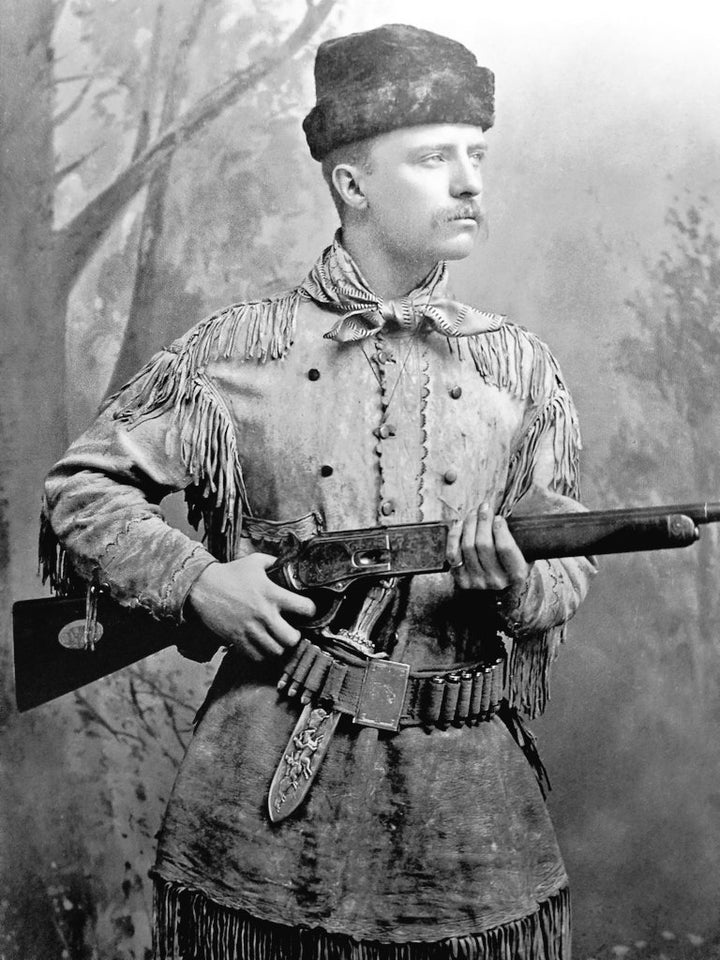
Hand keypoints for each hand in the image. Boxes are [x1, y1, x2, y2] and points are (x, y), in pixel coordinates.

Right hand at [187, 553, 316, 660]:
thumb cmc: (230, 573)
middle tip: (292, 631)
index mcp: (272, 593)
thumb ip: (275, 562)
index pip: (305, 608)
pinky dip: (263, 654)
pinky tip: (263, 645)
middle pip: (292, 639)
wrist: (202, 587)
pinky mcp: (237, 640)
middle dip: (295, 636)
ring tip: (277, 639)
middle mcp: (263, 614)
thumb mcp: (255, 561)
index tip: (307, 610)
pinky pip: (257, 657)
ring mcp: (250, 629)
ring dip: (279, 647)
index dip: (310, 610)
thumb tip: (290, 563)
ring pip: (276, 651)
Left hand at [446, 502, 529, 591]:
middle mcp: (497, 581)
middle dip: (483, 521)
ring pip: (468, 546)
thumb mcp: (524, 552)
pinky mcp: (462, 580)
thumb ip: (518, 536)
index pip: (505, 548)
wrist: (499, 583)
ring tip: (473, 513)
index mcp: (517, 574)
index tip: (498, 517)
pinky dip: (454, 537)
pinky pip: (453, 554)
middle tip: (484, 507)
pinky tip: (460, 525)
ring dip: (469, 524)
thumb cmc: (512, 561)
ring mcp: (478, 582)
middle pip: (483, 544)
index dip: (499, 529)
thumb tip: (500, 513)